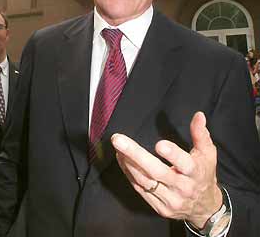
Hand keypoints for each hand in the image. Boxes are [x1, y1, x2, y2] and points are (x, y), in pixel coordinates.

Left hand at [111, 111, 221, 227]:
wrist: (204, 208)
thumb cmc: (203, 174)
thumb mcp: (208, 154)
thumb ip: (200, 134)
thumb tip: (198, 115)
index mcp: (195, 173)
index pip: (185, 164)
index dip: (172, 155)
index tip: (159, 144)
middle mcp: (182, 188)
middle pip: (156, 171)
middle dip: (135, 154)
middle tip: (117, 139)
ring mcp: (169, 200)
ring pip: (144, 181)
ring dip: (128, 162)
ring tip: (117, 145)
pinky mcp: (158, 207)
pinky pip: (139, 188)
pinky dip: (128, 172)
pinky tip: (122, 158)